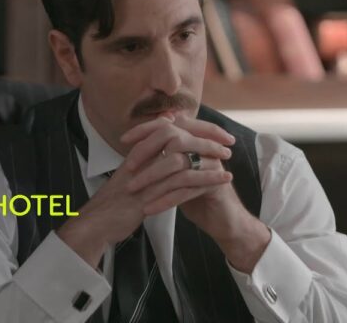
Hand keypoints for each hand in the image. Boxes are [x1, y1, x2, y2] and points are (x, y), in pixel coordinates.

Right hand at [57, 116, 233, 267]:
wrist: (98, 222)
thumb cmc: (118, 199)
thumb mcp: (134, 173)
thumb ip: (149, 152)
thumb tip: (164, 128)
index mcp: (139, 150)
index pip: (171, 127)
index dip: (197, 126)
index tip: (218, 132)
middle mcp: (141, 157)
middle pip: (179, 136)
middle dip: (208, 137)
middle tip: (229, 143)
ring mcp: (144, 174)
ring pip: (183, 158)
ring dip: (210, 159)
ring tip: (229, 162)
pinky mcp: (148, 194)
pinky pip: (182, 183)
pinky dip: (206, 180)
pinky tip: (222, 181)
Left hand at [121, 115, 270, 271]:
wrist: (223, 221)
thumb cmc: (195, 196)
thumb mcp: (176, 173)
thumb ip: (162, 156)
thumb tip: (138, 142)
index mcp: (195, 139)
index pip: (168, 125)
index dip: (145, 129)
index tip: (123, 140)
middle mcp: (205, 147)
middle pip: (173, 138)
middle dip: (147, 151)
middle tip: (128, 168)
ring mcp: (212, 164)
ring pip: (176, 164)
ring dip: (151, 177)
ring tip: (132, 190)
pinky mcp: (215, 184)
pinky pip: (185, 189)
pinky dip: (164, 200)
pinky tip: (148, 209)